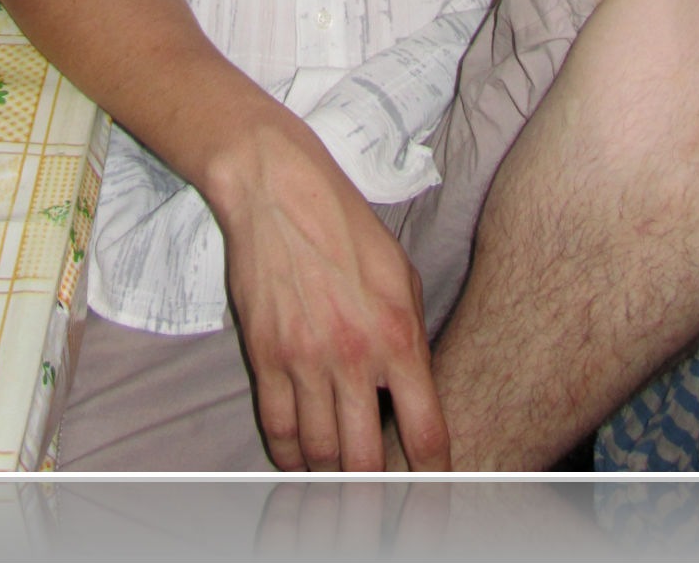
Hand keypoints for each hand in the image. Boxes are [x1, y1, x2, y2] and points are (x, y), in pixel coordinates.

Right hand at [214, 109, 449, 472]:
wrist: (279, 191)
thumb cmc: (348, 228)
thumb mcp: (402, 275)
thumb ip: (412, 339)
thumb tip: (415, 395)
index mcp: (398, 335)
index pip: (426, 435)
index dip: (433, 479)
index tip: (432, 495)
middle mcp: (354, 356)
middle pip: (366, 463)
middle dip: (375, 496)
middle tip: (378, 506)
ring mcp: (305, 360)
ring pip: (321, 454)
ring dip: (331, 476)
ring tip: (341, 482)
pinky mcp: (265, 356)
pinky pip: (278, 431)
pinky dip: (290, 457)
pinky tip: (302, 460)